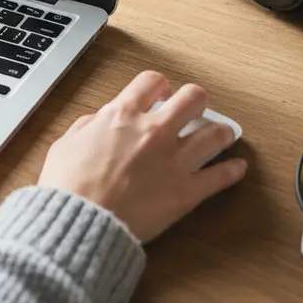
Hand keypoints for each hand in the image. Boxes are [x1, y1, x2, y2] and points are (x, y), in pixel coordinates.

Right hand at [38, 71, 246, 241]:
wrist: (81, 220)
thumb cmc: (68, 184)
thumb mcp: (66, 143)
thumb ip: (87, 127)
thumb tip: (98, 122)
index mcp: (122, 115)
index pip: (151, 82)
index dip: (159, 86)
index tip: (161, 94)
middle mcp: (153, 131)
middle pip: (193, 98)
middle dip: (195, 102)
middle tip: (192, 112)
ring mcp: (174, 160)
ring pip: (216, 133)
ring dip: (220, 132)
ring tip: (221, 135)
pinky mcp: (186, 191)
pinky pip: (221, 176)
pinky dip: (232, 171)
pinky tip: (236, 168)